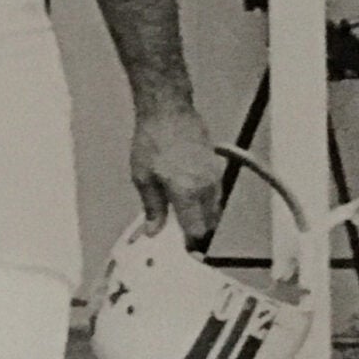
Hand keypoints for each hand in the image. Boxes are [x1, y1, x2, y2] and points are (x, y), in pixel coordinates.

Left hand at [131, 100, 221, 250]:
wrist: (168, 110)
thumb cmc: (153, 139)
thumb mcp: (143, 177)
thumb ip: (152, 207)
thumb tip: (154, 229)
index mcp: (187, 192)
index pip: (197, 229)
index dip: (190, 242)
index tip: (183, 248)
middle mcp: (205, 186)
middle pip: (210, 222)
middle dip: (197, 229)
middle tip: (180, 232)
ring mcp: (213, 175)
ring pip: (215, 207)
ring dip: (202, 214)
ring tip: (182, 212)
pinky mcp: (215, 166)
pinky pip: (215, 192)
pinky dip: (205, 199)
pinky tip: (189, 194)